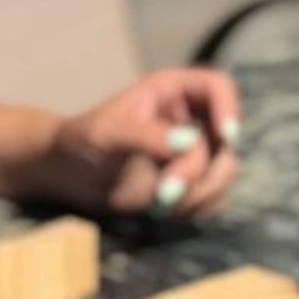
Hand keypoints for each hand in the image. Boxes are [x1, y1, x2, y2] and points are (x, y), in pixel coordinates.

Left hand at [50, 68, 240, 218]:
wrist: (69, 176)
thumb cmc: (82, 143)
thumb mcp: (107, 134)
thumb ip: (145, 136)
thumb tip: (186, 143)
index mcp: (172, 92)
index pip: (218, 87)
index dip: (229, 109)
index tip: (225, 137)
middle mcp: (188, 120)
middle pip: (223, 141)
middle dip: (198, 172)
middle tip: (165, 192)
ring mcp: (191, 154)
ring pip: (222, 173)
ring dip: (197, 195)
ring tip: (158, 204)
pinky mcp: (187, 185)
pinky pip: (210, 199)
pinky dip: (193, 210)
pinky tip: (161, 211)